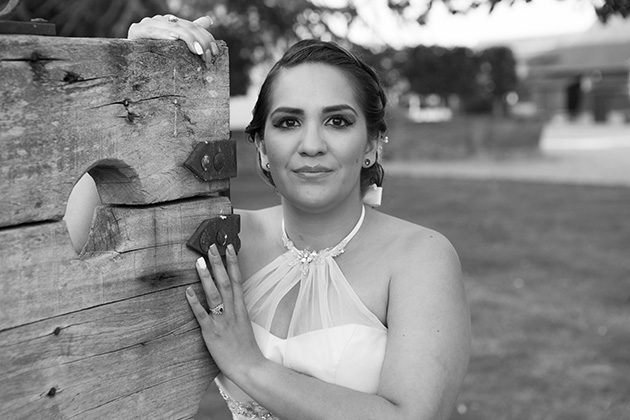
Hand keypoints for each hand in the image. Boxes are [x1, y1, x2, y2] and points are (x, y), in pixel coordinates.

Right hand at [128, 14, 218, 64]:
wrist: (128, 61)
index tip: (215, 52)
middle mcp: (160, 20)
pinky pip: (152, 31)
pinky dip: (164, 34)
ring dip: (187, 38)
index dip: (205, 37)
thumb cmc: (153, 55)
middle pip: (185, 27)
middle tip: (207, 56)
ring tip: (197, 49)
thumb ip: (191, 31)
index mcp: (170, 22)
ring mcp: (148, 24)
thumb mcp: (176, 45)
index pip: (193, 26)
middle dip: (199, 41)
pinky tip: (173, 38)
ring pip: (172, 28)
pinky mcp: (136, 30)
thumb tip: (209, 20)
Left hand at [186, 244, 264, 380]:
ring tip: (198, 262)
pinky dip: (195, 302)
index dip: (233, 263)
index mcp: (241, 308)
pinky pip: (202, 315)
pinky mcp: (211, 332)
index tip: (229, 248)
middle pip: (225, 282)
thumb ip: (236, 309)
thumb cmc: (246, 347)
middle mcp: (232, 311)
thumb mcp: (244, 323)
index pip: (237, 280)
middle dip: (218, 263)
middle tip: (211, 247)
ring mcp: (222, 321)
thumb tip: (230, 297)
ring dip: (206, 277)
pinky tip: (188, 291)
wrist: (248, 366)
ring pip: (214, 294)